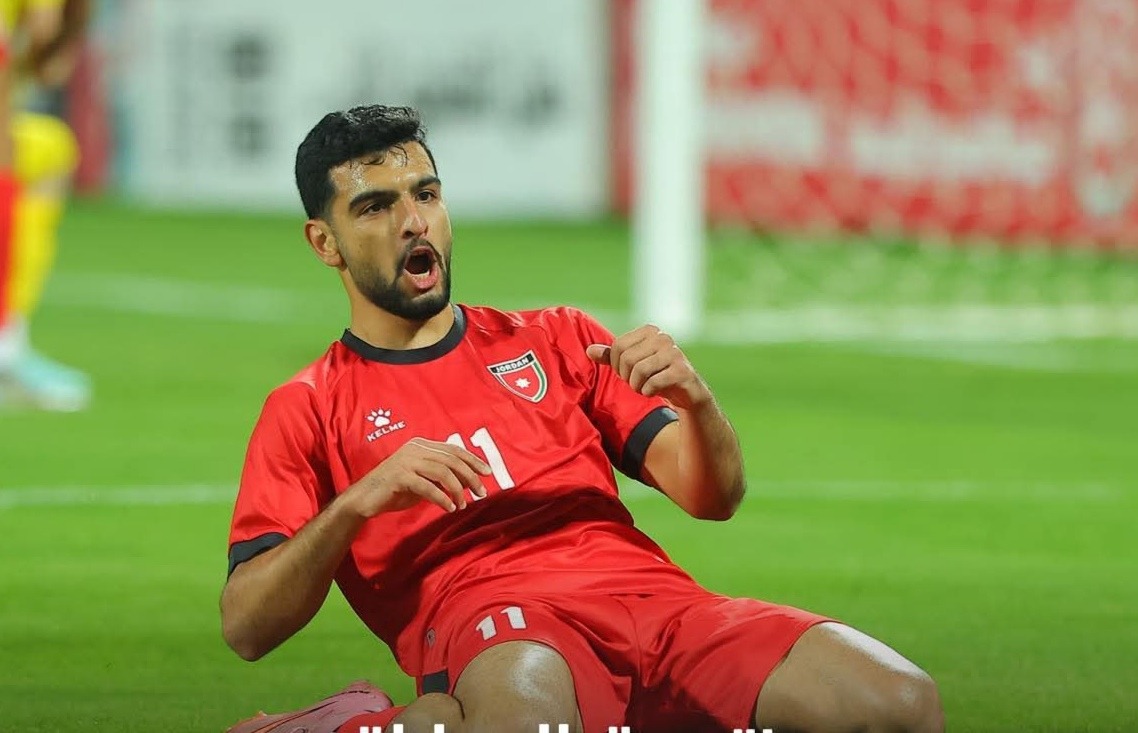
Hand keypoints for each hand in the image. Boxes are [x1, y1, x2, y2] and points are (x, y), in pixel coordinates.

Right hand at [346, 438, 490, 516]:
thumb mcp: (423, 480)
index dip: (472, 460)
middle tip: (481, 492)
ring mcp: (406, 460)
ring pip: (442, 472)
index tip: (487, 472)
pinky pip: (428, 486)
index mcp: (421, 445)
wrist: (364, 499)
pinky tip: (449, 508)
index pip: (453, 450)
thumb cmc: (395, 490)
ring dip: (457, 489)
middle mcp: (415, 448)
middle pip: (451, 459)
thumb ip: (442, 477)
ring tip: (463, 504)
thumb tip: (469, 482)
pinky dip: (442, 498)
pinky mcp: (399, 476)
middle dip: (470, 476)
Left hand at [585, 325, 711, 410]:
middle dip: (627, 376)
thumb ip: (611, 356)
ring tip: (645, 386)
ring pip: (639, 371)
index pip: (618, 346)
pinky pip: (652, 383)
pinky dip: (648, 392)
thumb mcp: (631, 365)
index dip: (617, 365)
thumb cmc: (655, 375)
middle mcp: (663, 338)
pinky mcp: (682, 371)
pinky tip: (655, 391)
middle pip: (627, 359)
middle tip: (637, 382)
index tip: (627, 373)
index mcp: (650, 331)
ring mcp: (674, 353)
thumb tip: (589, 350)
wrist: (686, 393)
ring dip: (637, 386)